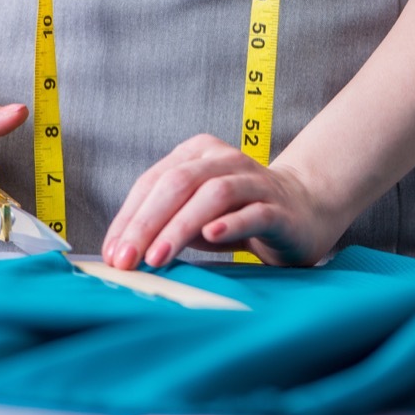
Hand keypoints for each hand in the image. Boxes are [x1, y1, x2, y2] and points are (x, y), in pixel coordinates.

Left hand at [101, 134, 342, 269]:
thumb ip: (162, 224)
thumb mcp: (193, 215)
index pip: (153, 181)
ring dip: (180, 227)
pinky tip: (211, 237)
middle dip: (146, 223)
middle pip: (178, 184)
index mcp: (197, 154)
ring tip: (158, 257)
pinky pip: (253, 212)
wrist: (301, 212)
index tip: (113, 253)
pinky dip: (230, 224)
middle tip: (127, 260)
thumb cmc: (236, 215)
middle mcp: (225, 160)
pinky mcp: (279, 207)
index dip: (129, 217)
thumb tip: (120, 253)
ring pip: (213, 195)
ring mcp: (255, 181)